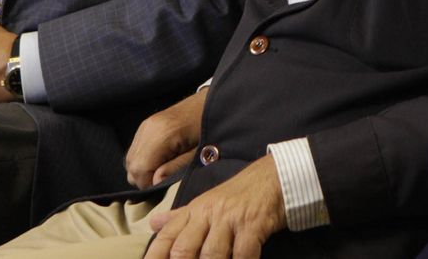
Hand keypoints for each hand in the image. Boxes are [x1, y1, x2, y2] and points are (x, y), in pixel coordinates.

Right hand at [126, 88, 207, 187]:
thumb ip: (176, 168)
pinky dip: (143, 160)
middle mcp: (148, 128)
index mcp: (162, 135)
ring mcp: (145, 125)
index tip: (165, 186)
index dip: (150, 184)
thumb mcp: (198, 154)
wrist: (211, 105)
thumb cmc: (209, 130)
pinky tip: (161, 160)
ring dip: (143, 170)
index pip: (139, 170)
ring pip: (130, 159)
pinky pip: (135, 150)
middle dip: (145, 179)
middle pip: (131, 166)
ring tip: (164, 170)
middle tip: (165, 180)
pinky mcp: (146, 125)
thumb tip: (155, 182)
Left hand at [144, 155, 285, 258]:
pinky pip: (243, 254)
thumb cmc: (238, 195)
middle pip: (183, 249)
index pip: (167, 237)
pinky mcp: (253, 224)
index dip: (155, 257)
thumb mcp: (206, 202)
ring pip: (211, 255)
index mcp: (194, 211)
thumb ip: (180, 217)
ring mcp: (230, 219)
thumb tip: (153, 224)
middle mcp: (208, 214)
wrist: (274, 176)